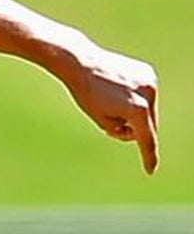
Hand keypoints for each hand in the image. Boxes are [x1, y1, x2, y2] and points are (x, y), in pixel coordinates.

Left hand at [62, 45, 159, 173]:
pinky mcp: (149, 73)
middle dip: (135, 129)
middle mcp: (149, 94)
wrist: (82, 62)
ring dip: (135, 113)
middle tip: (113, 123)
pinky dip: (136, 99)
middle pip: (149, 125)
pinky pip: (146, 95)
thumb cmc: (87, 93)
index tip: (150, 170)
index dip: (147, 157)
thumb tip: (136, 131)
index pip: (146, 140)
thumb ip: (121, 130)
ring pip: (149, 110)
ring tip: (111, 101)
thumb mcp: (101, 120)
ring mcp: (151, 82)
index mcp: (137, 110)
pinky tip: (117, 90)